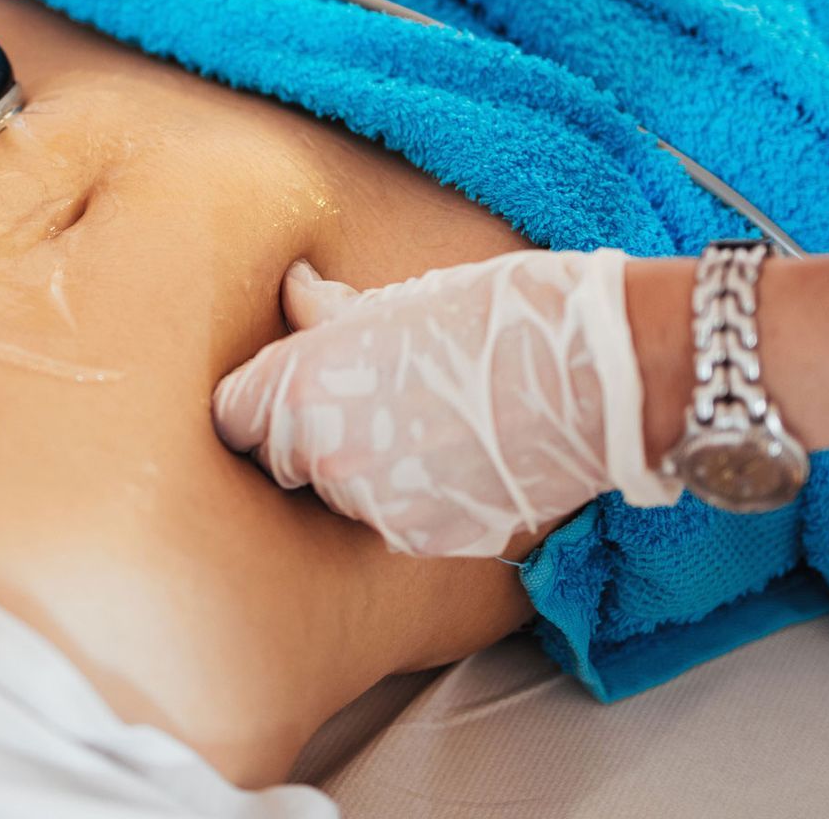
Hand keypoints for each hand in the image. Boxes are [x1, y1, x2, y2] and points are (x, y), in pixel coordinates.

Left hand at [212, 251, 680, 556]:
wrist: (594, 377)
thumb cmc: (498, 318)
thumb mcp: (402, 299)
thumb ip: (329, 313)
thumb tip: (291, 289)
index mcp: (304, 389)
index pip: (234, 416)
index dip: (259, 402)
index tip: (288, 389)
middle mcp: (326, 459)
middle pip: (283, 458)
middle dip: (312, 434)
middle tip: (373, 397)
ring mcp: (374, 509)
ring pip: (340, 492)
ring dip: (365, 467)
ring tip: (429, 421)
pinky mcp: (423, 539)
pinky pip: (393, 517)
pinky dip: (413, 494)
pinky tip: (459, 456)